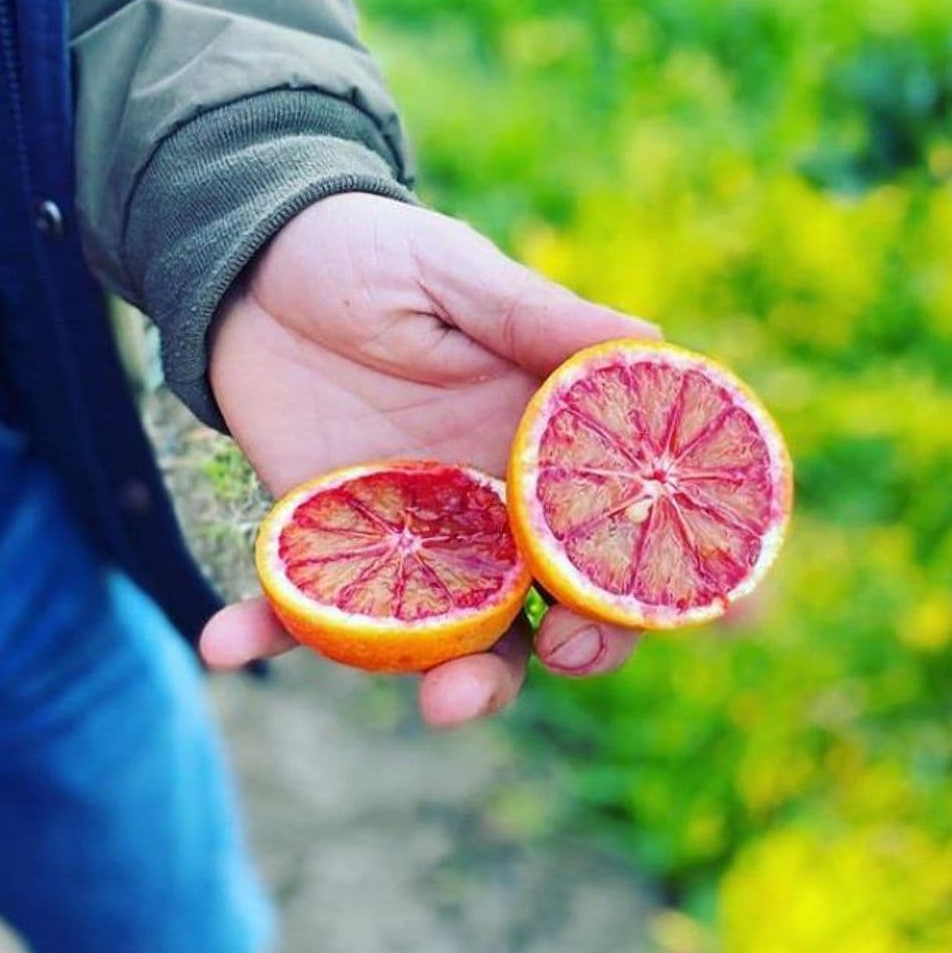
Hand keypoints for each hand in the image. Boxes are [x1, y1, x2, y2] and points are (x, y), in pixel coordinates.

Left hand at [199, 193, 658, 725]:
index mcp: (535, 441)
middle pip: (547, 604)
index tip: (727, 617)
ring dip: (447, 678)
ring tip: (434, 701)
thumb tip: (649, 343)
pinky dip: (268, 633)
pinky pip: (298, 605)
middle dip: (567, 649)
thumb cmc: (365, 251)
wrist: (246, 259)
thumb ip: (534, 317)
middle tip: (554, 651)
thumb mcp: (450, 271)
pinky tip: (224, 644)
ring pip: (445, 635)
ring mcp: (402, 533)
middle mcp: (483, 502)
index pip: (617, 521)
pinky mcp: (315, 538)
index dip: (672, 570)